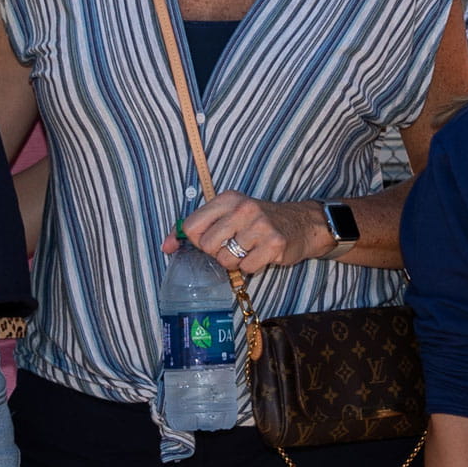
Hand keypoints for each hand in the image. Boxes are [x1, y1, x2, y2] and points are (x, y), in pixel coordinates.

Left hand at [161, 191, 328, 273]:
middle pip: (207, 246)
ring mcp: (260, 225)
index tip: (208, 243)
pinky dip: (252, 267)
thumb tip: (166, 247)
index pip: (191, 227)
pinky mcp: (274, 243)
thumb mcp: (228, 215)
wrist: (301, 224)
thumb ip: (196, 229)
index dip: (196, 241)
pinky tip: (261, 255)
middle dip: (217, 253)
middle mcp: (244, 208)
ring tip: (248, 250)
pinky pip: (246, 268)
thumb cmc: (258, 222)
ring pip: (226, 260)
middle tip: (233, 246)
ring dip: (235, 262)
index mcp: (228, 198)